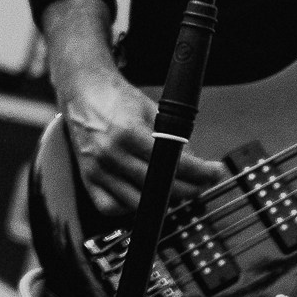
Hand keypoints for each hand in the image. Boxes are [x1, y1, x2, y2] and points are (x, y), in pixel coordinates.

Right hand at [49, 38, 227, 216]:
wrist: (81, 90)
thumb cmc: (115, 97)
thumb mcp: (150, 109)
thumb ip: (171, 137)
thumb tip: (193, 162)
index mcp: (128, 133)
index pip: (172, 164)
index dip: (200, 172)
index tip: (214, 173)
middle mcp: (111, 154)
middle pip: (158, 187)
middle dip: (188, 188)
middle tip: (201, 184)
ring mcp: (97, 169)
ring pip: (137, 203)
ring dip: (162, 201)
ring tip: (175, 191)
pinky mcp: (87, 178)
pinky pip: (111, 207)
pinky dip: (129, 207)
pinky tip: (142, 198)